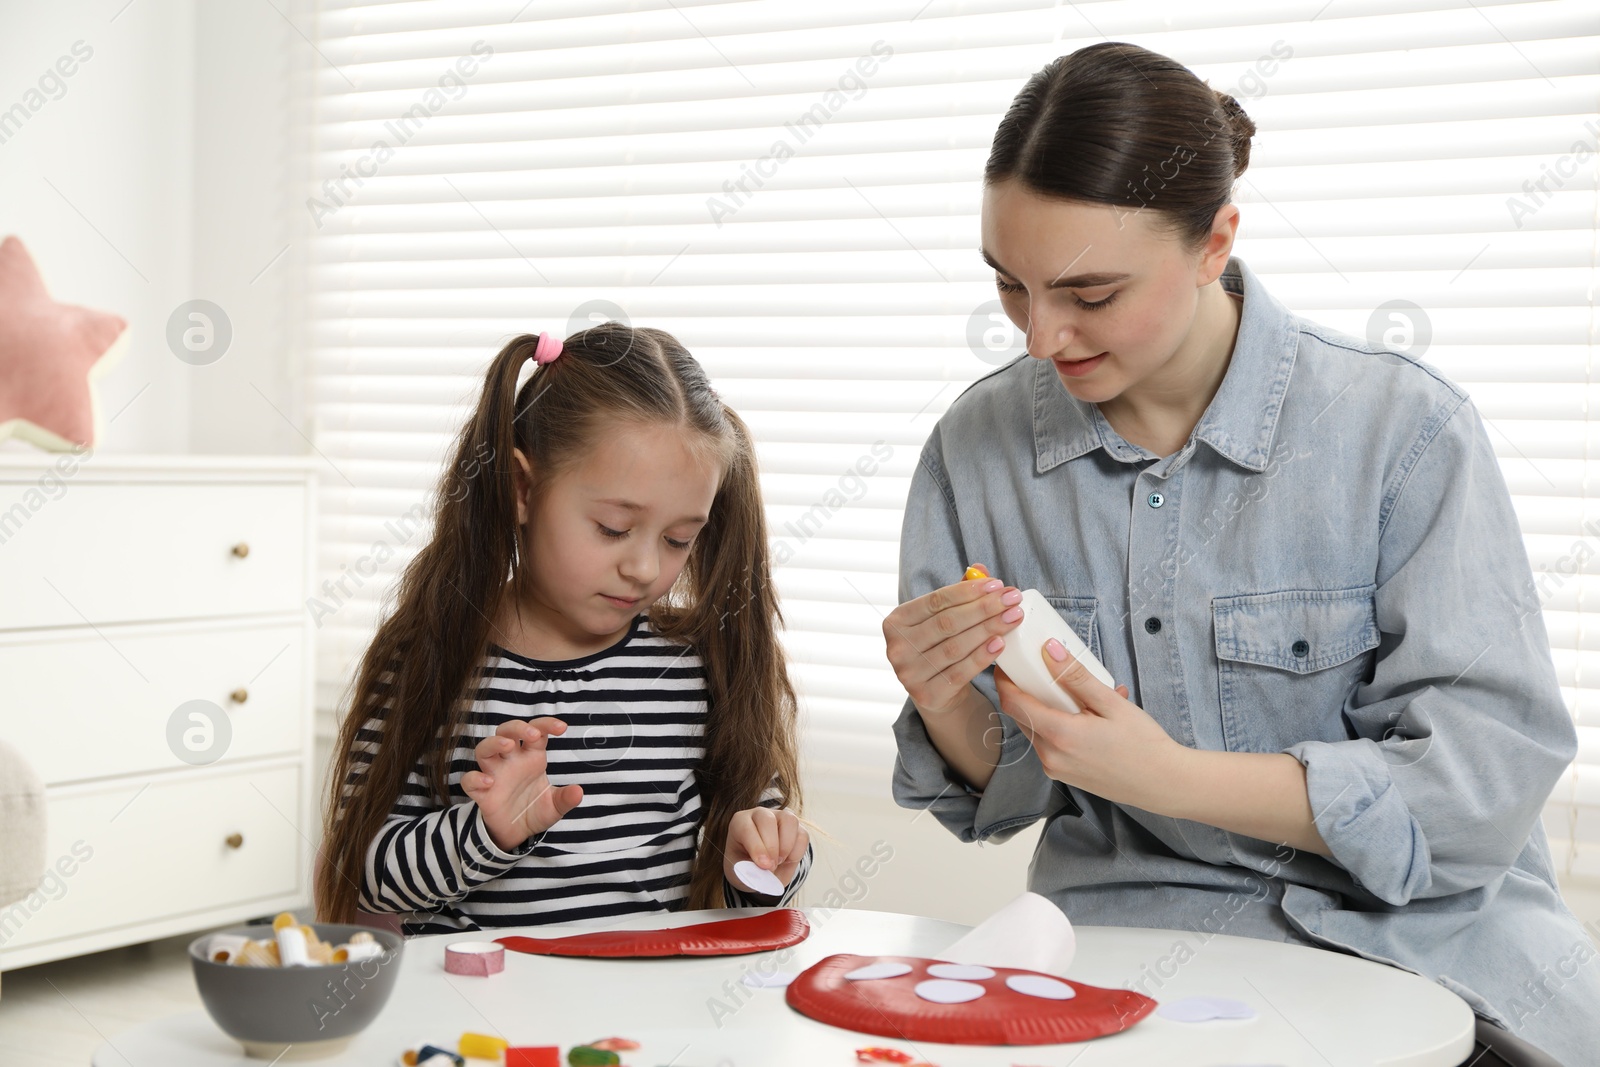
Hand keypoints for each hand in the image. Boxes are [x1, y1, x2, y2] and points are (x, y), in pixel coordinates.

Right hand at [460, 717, 583, 851]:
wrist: (516, 834)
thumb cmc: (534, 811)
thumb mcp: (554, 807)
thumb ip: (565, 799)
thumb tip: (579, 792)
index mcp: (531, 758)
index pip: (536, 732)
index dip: (547, 724)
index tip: (562, 728)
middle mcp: (511, 761)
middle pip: (506, 731)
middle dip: (518, 727)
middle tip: (532, 735)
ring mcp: (495, 774)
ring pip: (484, 748)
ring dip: (494, 743)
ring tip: (508, 746)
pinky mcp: (481, 792)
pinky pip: (469, 780)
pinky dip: (476, 778)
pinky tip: (490, 782)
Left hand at [723, 806, 808, 897]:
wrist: (758, 868)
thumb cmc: (745, 866)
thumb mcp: (742, 872)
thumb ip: (752, 871)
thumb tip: (768, 871)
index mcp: (740, 823)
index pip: (747, 828)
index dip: (756, 847)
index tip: (763, 865)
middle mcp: (759, 815)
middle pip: (767, 820)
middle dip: (772, 847)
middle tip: (771, 866)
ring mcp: (780, 817)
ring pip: (789, 821)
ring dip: (786, 846)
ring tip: (779, 862)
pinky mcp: (796, 826)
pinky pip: (802, 835)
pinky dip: (797, 852)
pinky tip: (787, 860)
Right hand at [882, 562, 1022, 714]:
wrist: (936, 692)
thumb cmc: (939, 646)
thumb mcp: (942, 619)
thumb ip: (958, 595)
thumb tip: (980, 569)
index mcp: (896, 622)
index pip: (935, 601)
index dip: (968, 591)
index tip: (997, 585)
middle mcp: (897, 648)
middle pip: (947, 623)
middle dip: (984, 608)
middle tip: (1012, 599)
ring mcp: (910, 674)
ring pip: (956, 647)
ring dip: (989, 629)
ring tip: (1013, 617)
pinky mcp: (927, 695)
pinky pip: (961, 672)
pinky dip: (982, 656)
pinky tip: (1001, 643)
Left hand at [994, 637, 1181, 808]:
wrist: (1162, 785)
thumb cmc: (1142, 744)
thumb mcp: (1111, 704)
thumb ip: (1076, 677)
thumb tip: (1049, 650)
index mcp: (1058, 735)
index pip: (1013, 702)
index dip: (1005, 679)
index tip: (1008, 661)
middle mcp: (1049, 756)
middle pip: (1021, 715)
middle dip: (1026, 690)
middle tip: (1042, 667)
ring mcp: (1055, 769)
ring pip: (1035, 729)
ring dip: (1046, 707)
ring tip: (1078, 692)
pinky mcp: (1063, 774)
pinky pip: (1049, 743)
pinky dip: (1059, 725)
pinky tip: (1086, 715)